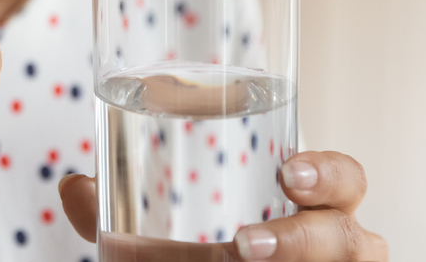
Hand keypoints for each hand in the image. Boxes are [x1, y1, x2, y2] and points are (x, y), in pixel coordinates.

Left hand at [59, 151, 388, 260]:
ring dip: (300, 260)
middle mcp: (330, 242)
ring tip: (241, 257)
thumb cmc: (190, 254)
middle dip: (314, 235)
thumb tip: (72, 185)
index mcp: (302, 204)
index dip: (328, 173)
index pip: (342, 179)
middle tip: (246, 242)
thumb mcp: (152, 235)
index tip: (287, 171)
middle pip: (354, 233)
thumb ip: (111, 210)